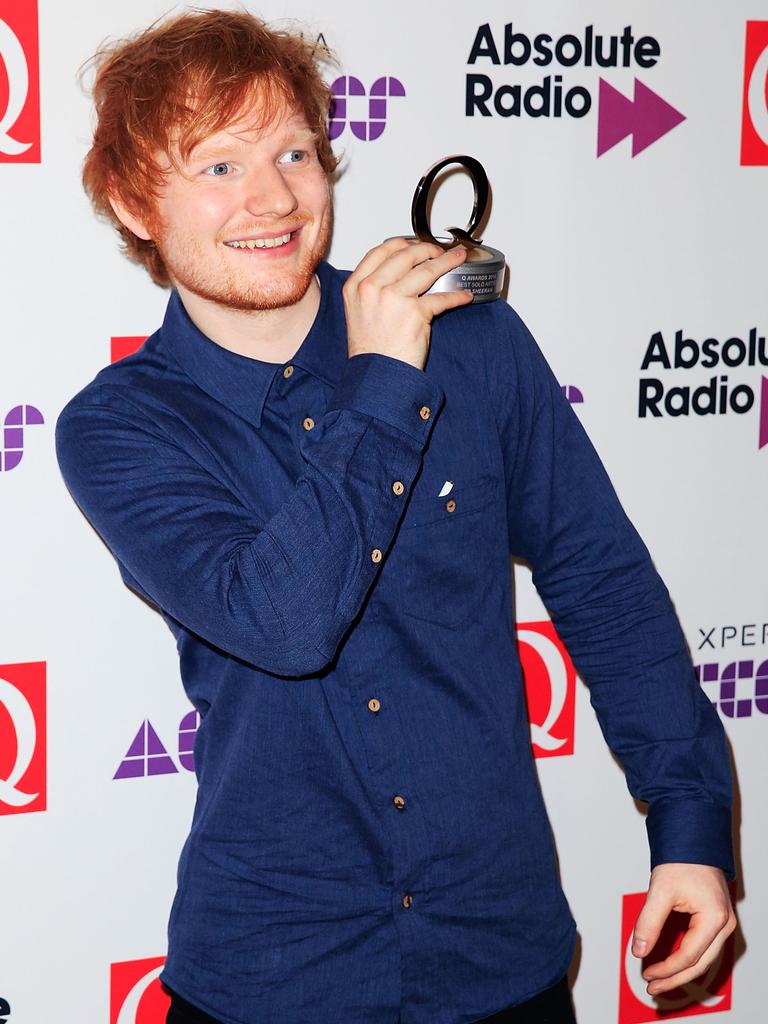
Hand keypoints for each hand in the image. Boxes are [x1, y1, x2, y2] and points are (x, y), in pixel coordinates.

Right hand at [342, 237, 472, 369]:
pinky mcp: (415, 313)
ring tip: (458, 258)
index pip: (381, 251)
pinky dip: (457, 296)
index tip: (415, 243)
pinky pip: (442, 298)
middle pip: (406, 255)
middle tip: (440, 250)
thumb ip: (372, 290)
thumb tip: (398, 273)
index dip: (403, 243)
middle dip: (428, 249)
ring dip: (447, 261)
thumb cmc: (370, 350)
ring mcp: (393, 298)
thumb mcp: (358, 312)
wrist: (376, 375)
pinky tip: (464, 295)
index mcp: (356, 285)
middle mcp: (372, 288)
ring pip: (427, 270)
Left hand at [631, 863, 735, 996]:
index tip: (647, 974)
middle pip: (700, 963)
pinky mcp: (716, 919)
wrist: (693, 839)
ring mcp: (723, 922)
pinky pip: (703, 947)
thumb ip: (648, 922)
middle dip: (675, 979)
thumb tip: (639, 951)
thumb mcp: (660, 891)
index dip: (666, 969)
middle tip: (652, 987)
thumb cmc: (682, 860)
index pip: (689, 956)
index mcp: (715, 918)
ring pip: (703, 958)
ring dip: (681, 972)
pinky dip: (687, 959)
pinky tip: (671, 964)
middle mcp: (724, 923)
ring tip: (659, 981)